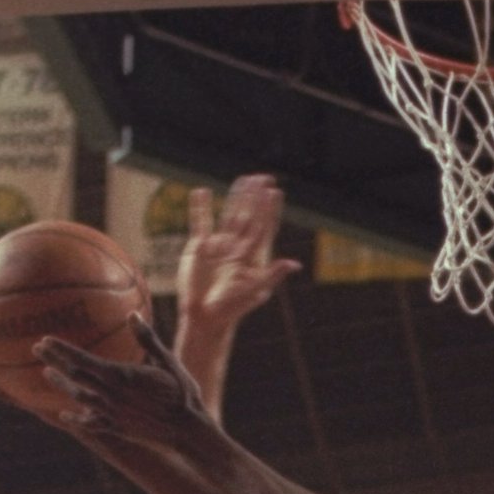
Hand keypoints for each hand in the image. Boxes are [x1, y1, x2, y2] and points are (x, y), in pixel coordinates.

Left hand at [38, 313, 226, 479]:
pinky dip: (75, 418)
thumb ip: (147, 338)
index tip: (45, 340)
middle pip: (74, 376)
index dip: (61, 350)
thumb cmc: (182, 393)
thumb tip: (133, 315)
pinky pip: (90, 423)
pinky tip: (64, 414)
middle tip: (35, 350)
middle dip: (53, 361)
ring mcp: (111, 413)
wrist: (187, 430)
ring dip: (61, 385)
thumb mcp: (167, 361)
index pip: (82, 360)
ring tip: (46, 374)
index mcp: (120, 376)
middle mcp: (110, 395)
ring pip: (78, 398)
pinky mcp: (116, 428)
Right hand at [177, 176, 300, 336]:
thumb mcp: (254, 291)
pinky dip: (200, 208)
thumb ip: (272, 275)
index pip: (264, 227)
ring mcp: (219, 245)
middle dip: (255, 198)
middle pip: (249, 216)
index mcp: (252, 256)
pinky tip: (201, 192)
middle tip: (262, 177)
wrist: (204, 316)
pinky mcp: (199, 247)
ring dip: (235, 198)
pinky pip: (200, 222)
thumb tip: (294, 264)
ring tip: (242, 179)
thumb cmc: (232, 307)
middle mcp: (237, 247)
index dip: (270, 210)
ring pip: (228, 215)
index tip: (275, 191)